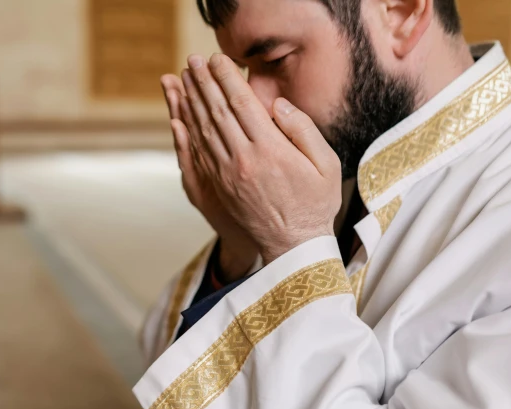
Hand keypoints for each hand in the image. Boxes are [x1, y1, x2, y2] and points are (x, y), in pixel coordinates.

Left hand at [180, 54, 341, 264]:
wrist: (294, 246)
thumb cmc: (316, 203)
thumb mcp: (327, 165)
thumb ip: (304, 130)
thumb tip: (278, 105)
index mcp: (271, 150)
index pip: (242, 104)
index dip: (227, 78)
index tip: (217, 59)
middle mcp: (244, 160)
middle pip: (217, 112)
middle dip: (204, 83)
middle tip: (193, 61)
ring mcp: (228, 175)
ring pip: (204, 131)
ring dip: (192, 102)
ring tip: (184, 80)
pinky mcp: (220, 187)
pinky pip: (200, 153)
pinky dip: (188, 131)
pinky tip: (183, 117)